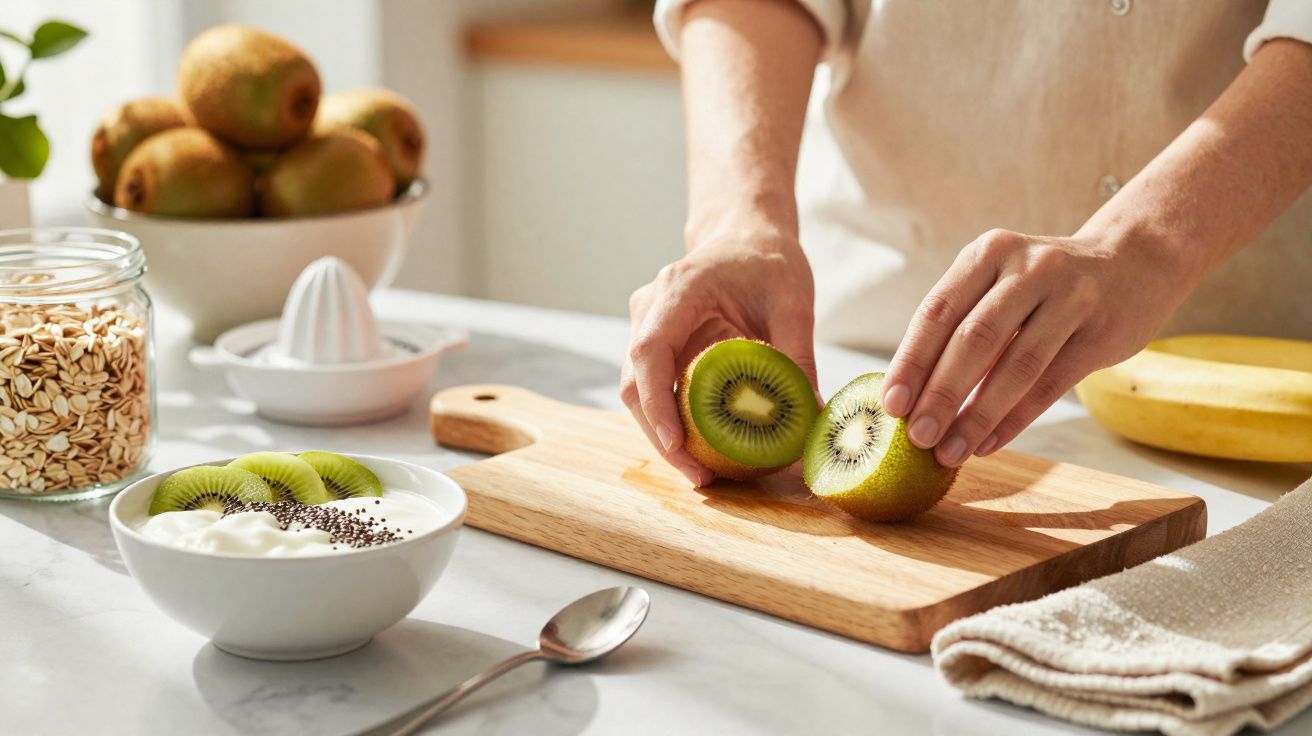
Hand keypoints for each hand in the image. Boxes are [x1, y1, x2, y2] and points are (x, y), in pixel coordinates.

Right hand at [621, 234, 816, 485]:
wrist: (746, 237)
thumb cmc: (769, 262)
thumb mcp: (793, 303)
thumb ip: (799, 355)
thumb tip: (813, 416)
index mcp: (679, 289)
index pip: (650, 350)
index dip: (656, 401)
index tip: (676, 442)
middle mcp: (650, 309)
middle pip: (634, 383)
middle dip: (661, 436)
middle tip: (699, 477)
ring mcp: (646, 328)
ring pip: (638, 394)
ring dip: (664, 436)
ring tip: (702, 475)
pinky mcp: (656, 349)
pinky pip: (655, 392)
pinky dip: (673, 424)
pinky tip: (702, 453)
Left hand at [881, 228, 1193, 466]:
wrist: (1134, 262)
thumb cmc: (1044, 286)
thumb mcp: (999, 281)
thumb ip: (960, 324)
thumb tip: (910, 395)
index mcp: (988, 252)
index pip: (938, 310)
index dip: (911, 361)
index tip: (890, 404)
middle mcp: (1028, 268)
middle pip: (974, 338)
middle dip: (941, 393)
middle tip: (917, 436)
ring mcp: (1070, 297)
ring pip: (1016, 366)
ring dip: (978, 415)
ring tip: (950, 452)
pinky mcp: (1101, 331)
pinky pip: (1051, 384)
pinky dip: (1015, 419)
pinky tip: (988, 443)